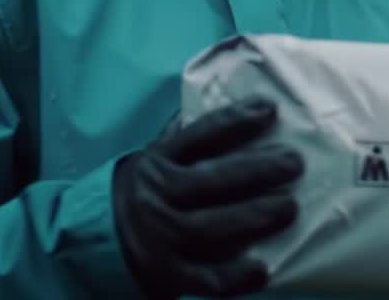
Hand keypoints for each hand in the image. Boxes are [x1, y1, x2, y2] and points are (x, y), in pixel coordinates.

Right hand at [112, 96, 304, 298]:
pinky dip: (234, 278)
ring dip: (254, 218)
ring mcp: (161, 238)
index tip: (270, 109)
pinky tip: (261, 271)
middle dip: (257, 170)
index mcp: (157, 162)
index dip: (235, 121)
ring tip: (290, 208)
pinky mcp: (168, 276)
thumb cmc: (143, 192)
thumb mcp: (155, 159)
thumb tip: (236, 110)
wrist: (94, 243)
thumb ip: (187, 139)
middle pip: (211, 181)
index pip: (200, 135)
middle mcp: (157, 197)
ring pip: (211, 228)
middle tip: (295, 163)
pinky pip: (204, 279)